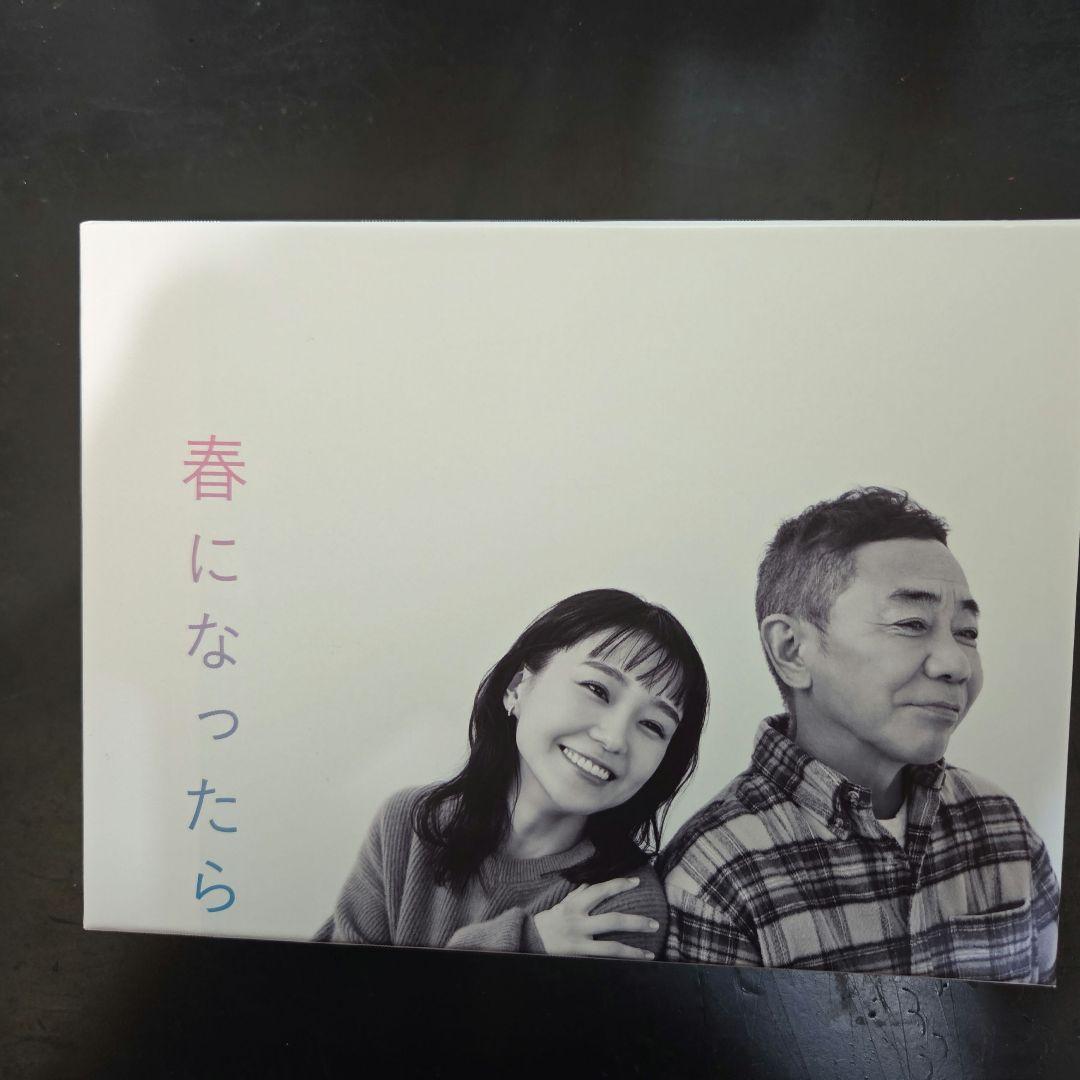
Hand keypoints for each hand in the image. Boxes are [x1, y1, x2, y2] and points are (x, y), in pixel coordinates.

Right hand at [533, 877, 658, 959]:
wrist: (527, 941)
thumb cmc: (547, 922)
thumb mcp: (560, 905)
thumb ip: (577, 896)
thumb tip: (591, 885)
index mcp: (575, 904)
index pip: (601, 890)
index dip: (620, 884)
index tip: (636, 882)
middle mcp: (578, 921)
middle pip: (613, 920)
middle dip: (636, 922)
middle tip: (655, 923)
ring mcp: (579, 941)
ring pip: (611, 946)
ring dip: (633, 951)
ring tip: (650, 953)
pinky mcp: (577, 956)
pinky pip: (602, 960)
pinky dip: (618, 962)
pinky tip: (632, 965)